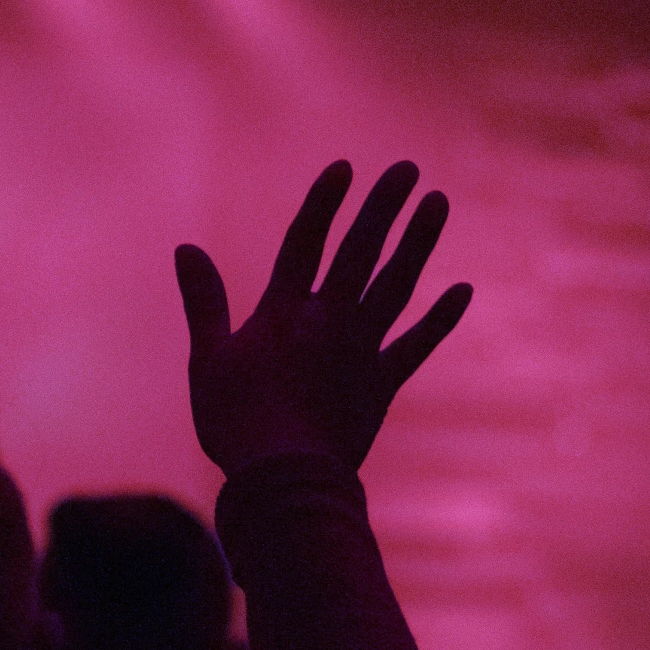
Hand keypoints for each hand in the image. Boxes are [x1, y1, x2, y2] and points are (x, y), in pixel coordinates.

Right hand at [174, 161, 472, 475]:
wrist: (285, 481)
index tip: (344, 168)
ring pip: (395, 285)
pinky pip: (418, 345)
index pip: (304, 243)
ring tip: (438, 204)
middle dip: (383, 207)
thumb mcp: (207, 359)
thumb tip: (185, 248)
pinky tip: (463, 290)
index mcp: (282, 313)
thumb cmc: (235, 423)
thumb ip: (203, 301)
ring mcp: (361, 351)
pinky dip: (440, 318)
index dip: (323, 203)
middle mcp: (328, 321)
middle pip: (359, 252)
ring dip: (417, 243)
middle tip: (407, 168)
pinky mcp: (382, 384)